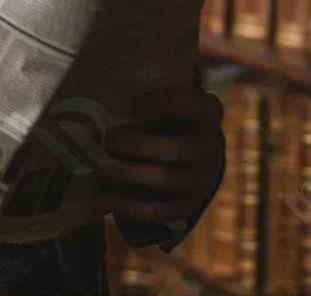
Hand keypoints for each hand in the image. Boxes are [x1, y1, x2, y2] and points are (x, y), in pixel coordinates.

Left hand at [96, 85, 223, 223]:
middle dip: (139, 145)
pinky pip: (159, 210)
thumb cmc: (172, 118)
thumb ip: (149, 100)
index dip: (164, 104)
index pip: (192, 105)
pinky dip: (129, 205)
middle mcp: (210, 149)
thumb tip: (111, 101)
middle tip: (109, 140)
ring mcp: (202, 181)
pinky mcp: (188, 206)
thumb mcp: (169, 101)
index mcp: (206, 113)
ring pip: (166, 180)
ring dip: (130, 173)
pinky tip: (103, 198)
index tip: (133, 102)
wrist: (194, 155)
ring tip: (100, 167)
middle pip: (178, 149)